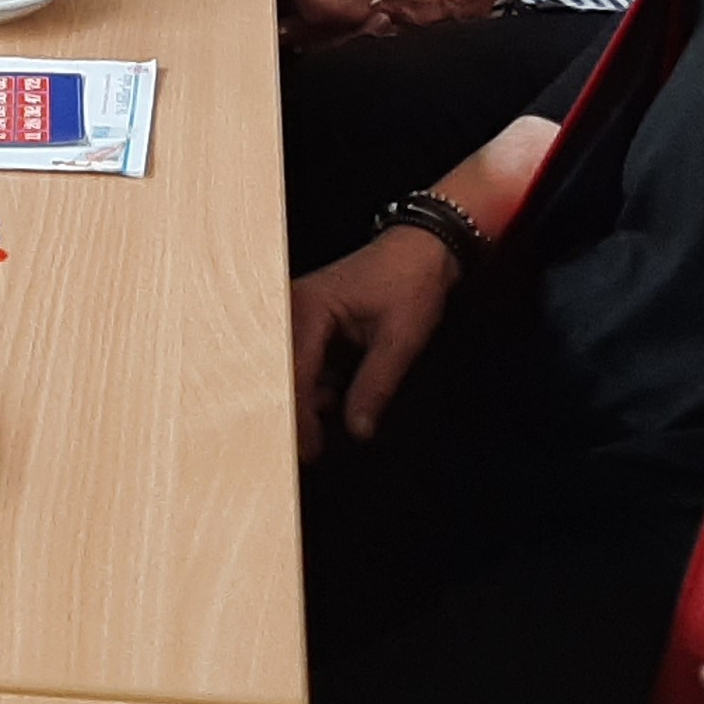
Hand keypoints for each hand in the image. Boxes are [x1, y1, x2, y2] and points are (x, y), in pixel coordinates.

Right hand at [290, 223, 459, 458]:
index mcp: (309, 307)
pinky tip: (332, 404)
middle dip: (294, 414)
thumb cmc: (410, 282)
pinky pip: (302, 366)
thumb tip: (358, 430)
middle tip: (309, 454)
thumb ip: (376, 386)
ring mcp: (295, 315)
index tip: (308, 453)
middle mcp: (291, 309)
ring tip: (320, 435)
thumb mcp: (401, 339)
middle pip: (282, 376)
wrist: (420, 250)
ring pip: (290, 374)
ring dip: (305, 404)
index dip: (300, 418)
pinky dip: (315, 389)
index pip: (294, 374)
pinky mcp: (306, 325)